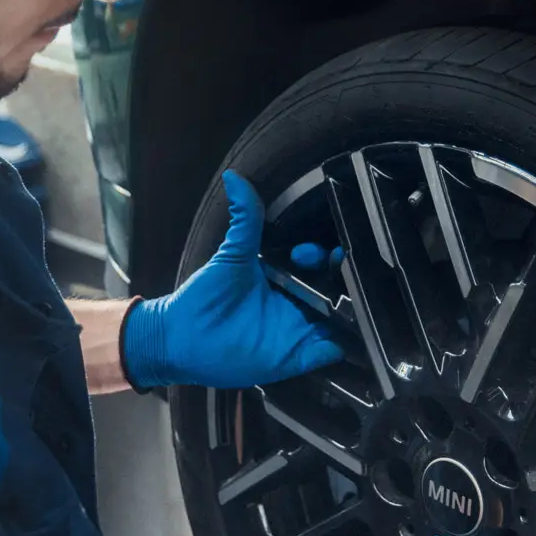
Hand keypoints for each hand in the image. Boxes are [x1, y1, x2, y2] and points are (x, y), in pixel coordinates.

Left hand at [120, 171, 343, 389]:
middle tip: (338, 269)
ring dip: (352, 312)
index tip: (307, 253)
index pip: (317, 264)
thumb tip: (235, 177)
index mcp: (284, 279)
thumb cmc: (204, 297)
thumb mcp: (230, 256)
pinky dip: (340, 346)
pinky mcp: (295, 357)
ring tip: (354, 302)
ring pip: (339, 321)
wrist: (181, 338)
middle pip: (336, 291)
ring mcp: (298, 331)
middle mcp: (296, 304)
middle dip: (346, 279)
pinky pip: (327, 352)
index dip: (321, 255)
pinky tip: (345, 336)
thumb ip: (243, 221)